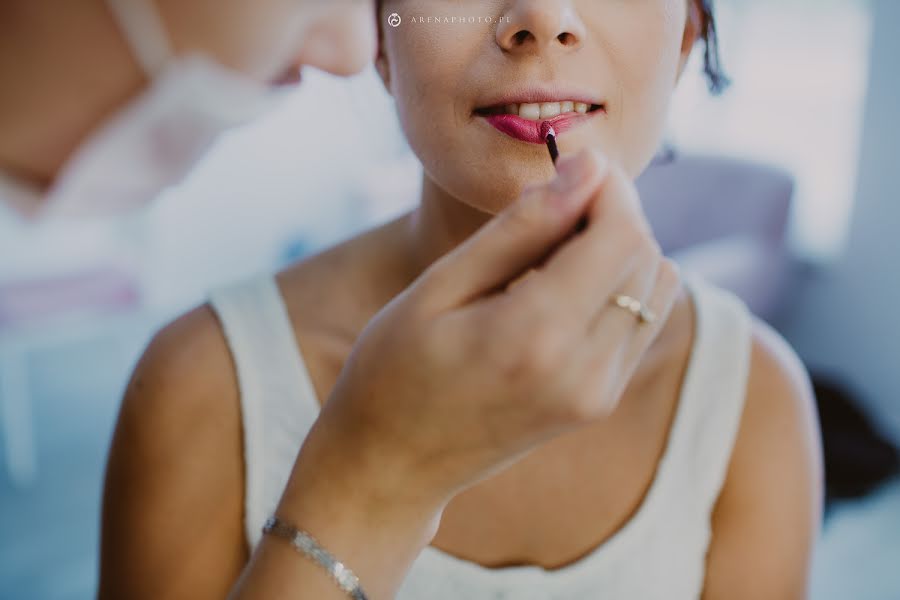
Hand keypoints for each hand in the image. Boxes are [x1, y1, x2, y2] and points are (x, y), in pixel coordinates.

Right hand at [302, 149, 681, 513]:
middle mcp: (584, 371)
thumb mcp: (440, 287)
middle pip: (645, 257)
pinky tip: (562, 286)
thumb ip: (520, 228)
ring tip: (551, 248)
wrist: (391, 466)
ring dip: (618, 249)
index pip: (621, 236)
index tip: (576, 162)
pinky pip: (641, 322)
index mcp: (537, 337)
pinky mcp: (599, 404)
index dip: (611, 187)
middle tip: (554, 200)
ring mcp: (598, 395)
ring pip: (654, 288)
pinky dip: (617, 287)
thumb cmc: (393, 370)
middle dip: (613, 212)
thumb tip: (586, 169)